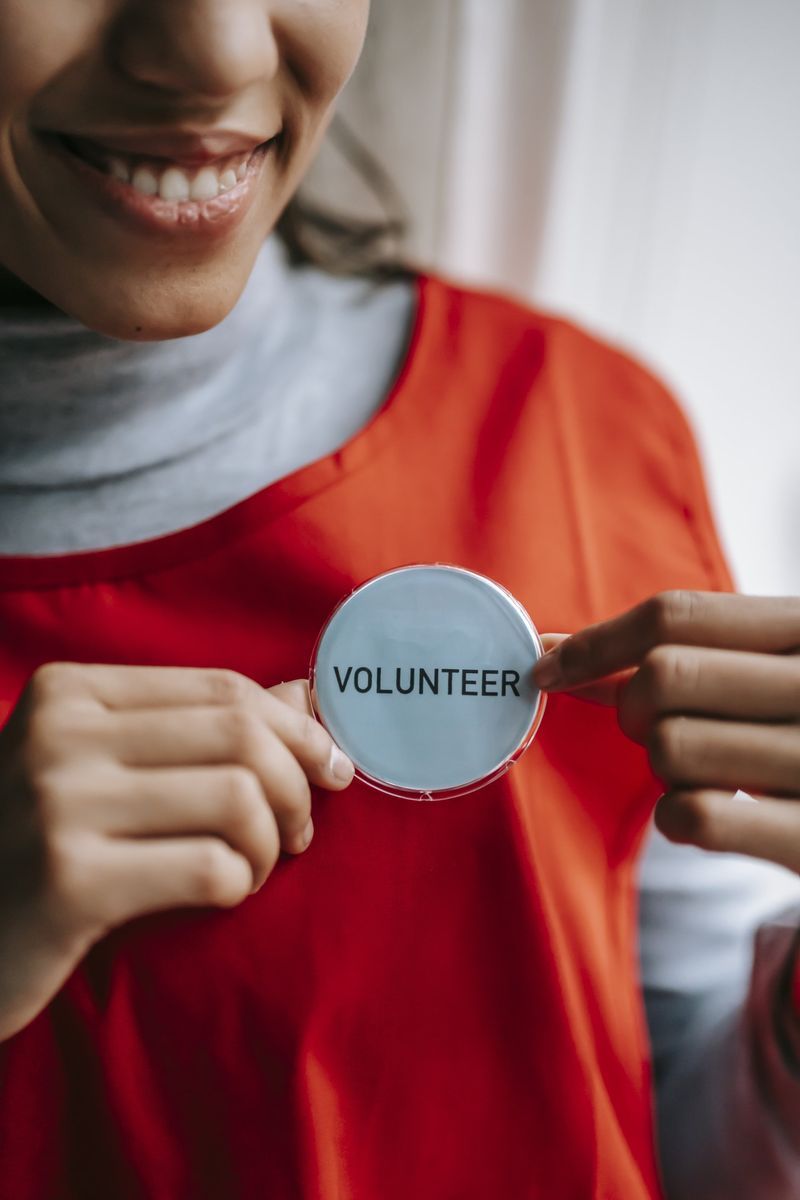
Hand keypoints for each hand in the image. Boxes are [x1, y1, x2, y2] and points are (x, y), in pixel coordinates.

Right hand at [0, 662, 353, 1040]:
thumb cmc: (41, 847)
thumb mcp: (104, 769)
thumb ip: (199, 727)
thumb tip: (305, 695)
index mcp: (69, 691)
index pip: (224, 689)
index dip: (297, 729)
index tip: (330, 768)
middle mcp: (58, 734)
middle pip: (241, 736)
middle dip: (297, 787)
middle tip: (299, 832)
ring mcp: (56, 805)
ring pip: (238, 797)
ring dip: (271, 843)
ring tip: (254, 867)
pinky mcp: (68, 884)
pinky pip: (210, 868)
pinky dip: (240, 883)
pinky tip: (223, 894)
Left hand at [533, 592, 799, 871]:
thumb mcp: (771, 669)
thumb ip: (685, 653)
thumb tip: (557, 655)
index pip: (676, 614)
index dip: (596, 641)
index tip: (548, 666)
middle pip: (662, 678)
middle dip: (631, 708)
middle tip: (653, 727)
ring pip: (670, 748)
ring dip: (660, 767)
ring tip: (700, 771)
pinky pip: (694, 816)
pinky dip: (675, 818)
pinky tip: (701, 814)